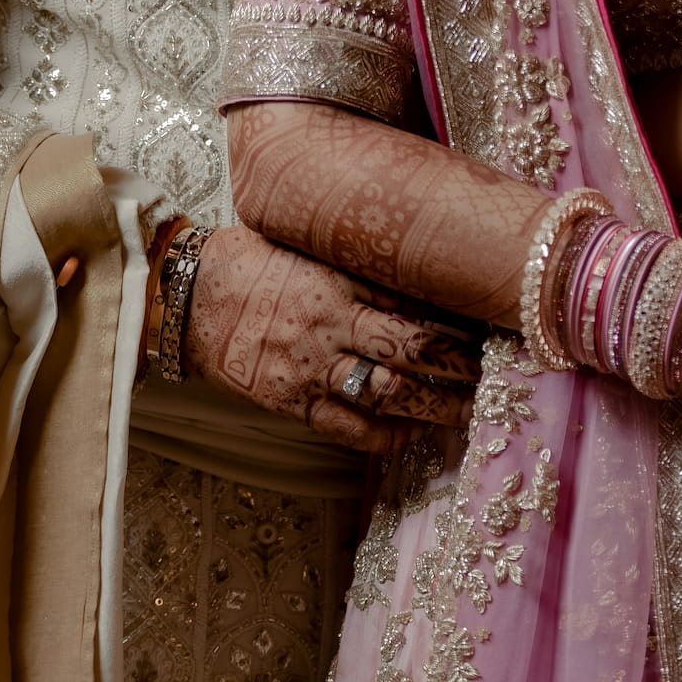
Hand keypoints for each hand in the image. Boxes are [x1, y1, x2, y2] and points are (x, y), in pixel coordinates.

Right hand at [184, 224, 479, 452]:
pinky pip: (348, 429)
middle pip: (410, 350)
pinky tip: (412, 433)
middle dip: (458, 364)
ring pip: (388, 395)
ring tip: (469, 408)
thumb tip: (408, 260)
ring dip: (435, 405)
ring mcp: (311, 369)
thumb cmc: (249, 260)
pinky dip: (386, 436)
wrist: (188, 297)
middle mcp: (330, 326)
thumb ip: (354, 259)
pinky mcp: (291, 403)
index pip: (410, 300)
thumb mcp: (305, 245)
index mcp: (335, 280)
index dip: (453, 316)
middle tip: (493, 370)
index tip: (486, 321)